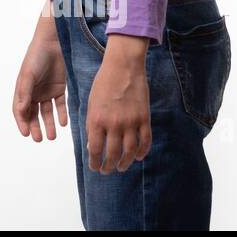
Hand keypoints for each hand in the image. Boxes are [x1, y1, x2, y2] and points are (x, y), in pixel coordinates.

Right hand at [12, 31, 68, 141]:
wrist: (54, 42)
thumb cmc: (37, 56)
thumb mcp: (28, 75)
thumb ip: (24, 94)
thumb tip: (20, 112)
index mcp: (22, 89)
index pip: (20, 110)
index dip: (22, 122)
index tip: (26, 134)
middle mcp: (34, 92)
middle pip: (33, 114)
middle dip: (35, 127)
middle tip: (39, 139)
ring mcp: (47, 91)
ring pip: (47, 112)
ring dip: (49, 124)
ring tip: (52, 136)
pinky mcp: (59, 88)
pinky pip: (60, 105)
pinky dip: (62, 114)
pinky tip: (63, 123)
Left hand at [84, 35, 151, 173]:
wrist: (123, 66)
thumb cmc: (103, 83)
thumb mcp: (91, 103)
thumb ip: (92, 124)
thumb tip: (93, 145)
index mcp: (96, 119)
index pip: (95, 149)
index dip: (94, 162)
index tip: (94, 167)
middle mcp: (114, 123)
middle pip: (112, 154)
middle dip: (109, 166)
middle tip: (107, 170)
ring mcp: (131, 121)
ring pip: (129, 151)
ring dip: (124, 163)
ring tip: (121, 167)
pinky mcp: (144, 118)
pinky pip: (145, 141)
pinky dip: (142, 152)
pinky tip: (137, 157)